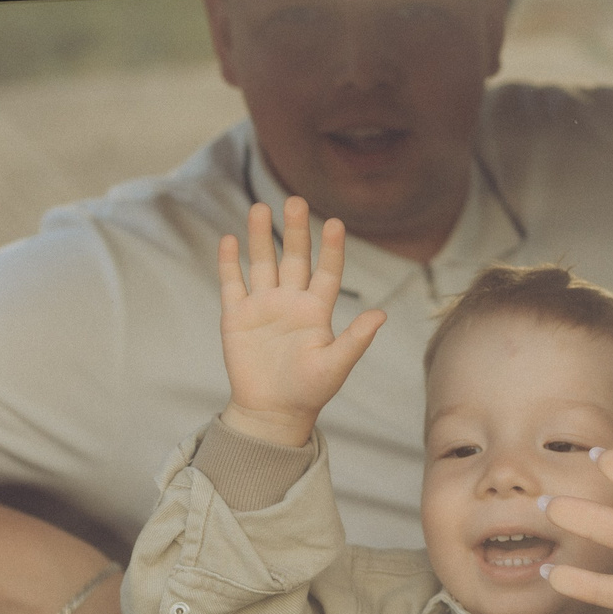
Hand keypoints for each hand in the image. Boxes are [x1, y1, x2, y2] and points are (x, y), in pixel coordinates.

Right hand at [216, 196, 385, 447]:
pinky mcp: (236, 316)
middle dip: (295, 231)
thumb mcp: (336, 365)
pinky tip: (230, 240)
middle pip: (294, 258)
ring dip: (260, 237)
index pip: (327, 272)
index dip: (331, 249)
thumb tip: (382, 315)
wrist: (272, 412)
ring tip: (261, 208)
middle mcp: (291, 302)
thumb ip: (356, 339)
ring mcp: (263, 306)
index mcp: (317, 311)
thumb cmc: (309, 391)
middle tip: (296, 201)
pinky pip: (232, 283)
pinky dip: (230, 262)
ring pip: (263, 263)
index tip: (335, 223)